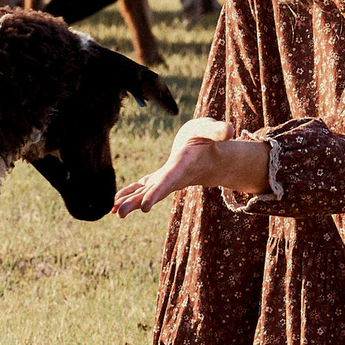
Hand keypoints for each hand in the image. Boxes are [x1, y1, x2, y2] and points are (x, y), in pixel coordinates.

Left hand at [112, 117, 234, 217]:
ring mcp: (166, 179)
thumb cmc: (209, 138)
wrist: (210, 154)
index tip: (144, 206)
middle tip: (120, 214)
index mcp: (183, 166)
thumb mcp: (212, 130)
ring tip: (114, 212)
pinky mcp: (160, 178)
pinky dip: (129, 194)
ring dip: (129, 202)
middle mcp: (174, 177)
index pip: (168, 181)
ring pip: (146, 193)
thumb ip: (218, 131)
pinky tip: (114, 204)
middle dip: (136, 202)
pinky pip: (143, 188)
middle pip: (153, 192)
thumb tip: (231, 131)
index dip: (157, 192)